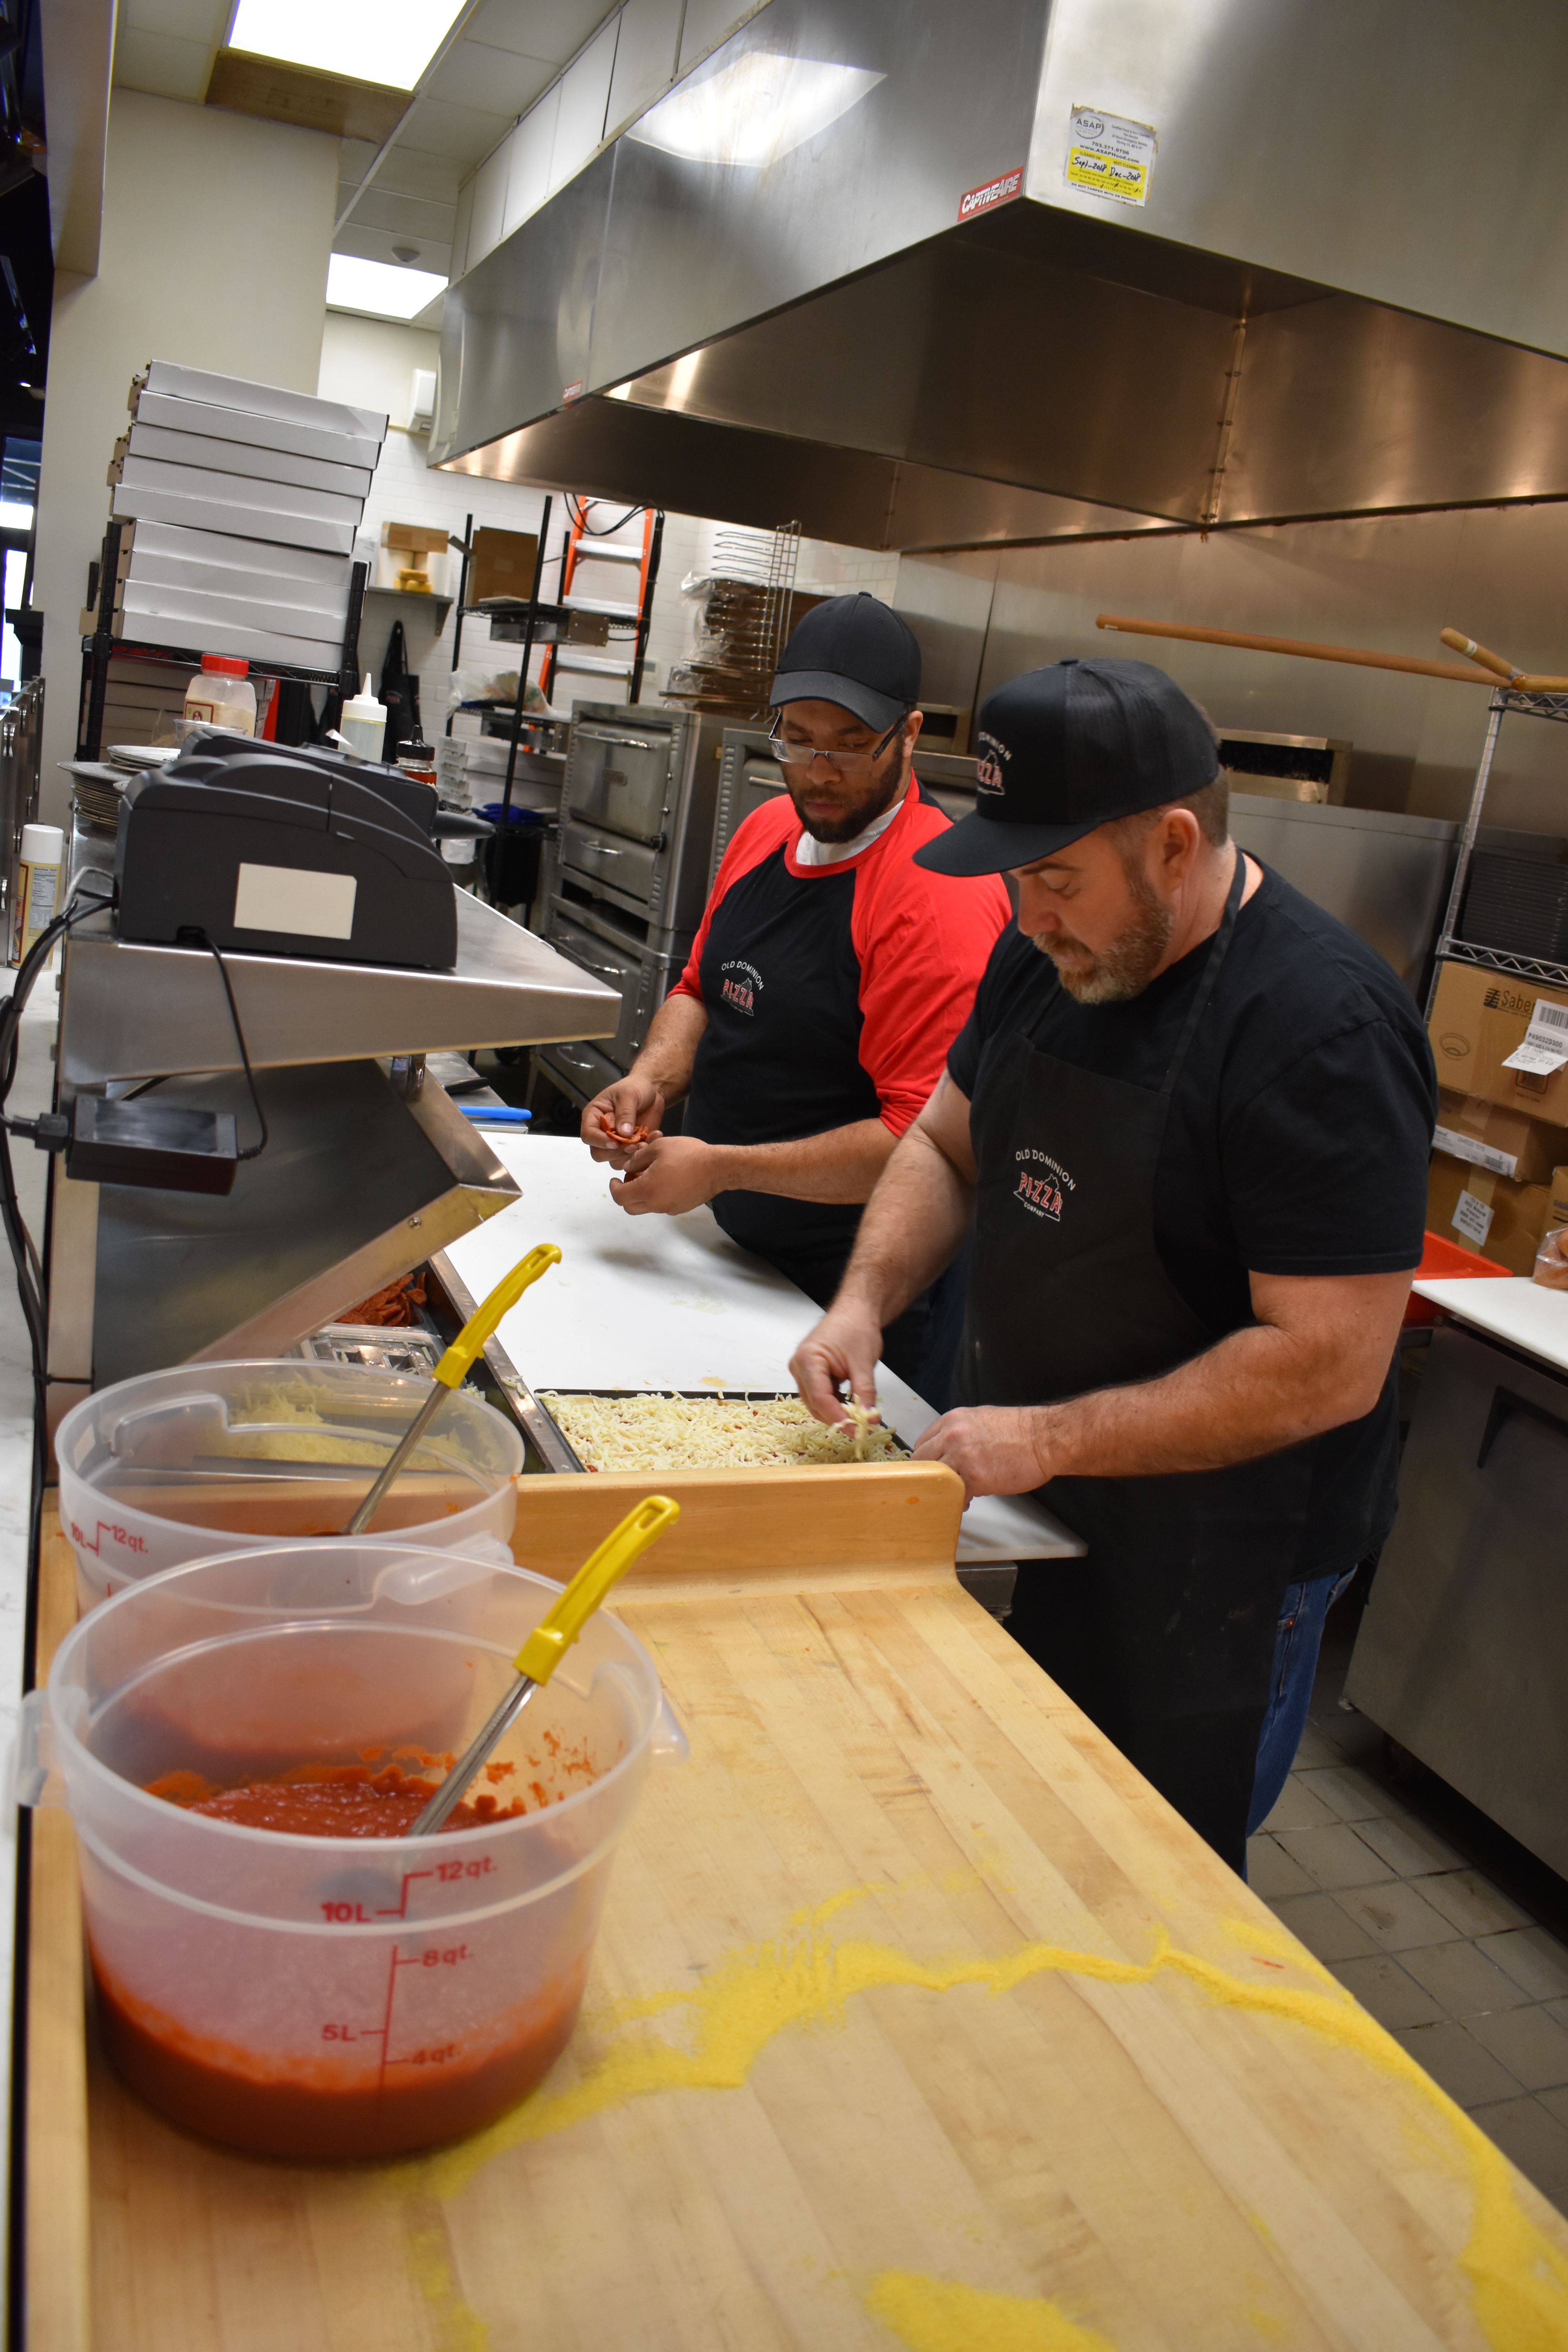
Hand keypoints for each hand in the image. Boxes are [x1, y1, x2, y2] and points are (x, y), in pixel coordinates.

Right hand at [583, 1075, 664, 1167]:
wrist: (652, 1091)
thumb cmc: (634, 1088)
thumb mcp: (628, 1095)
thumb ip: (625, 1113)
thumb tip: (623, 1133)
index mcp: (594, 1117)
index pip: (588, 1135)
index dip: (599, 1141)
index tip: (614, 1142)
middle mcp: (602, 1132)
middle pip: (599, 1153)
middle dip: (616, 1153)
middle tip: (632, 1145)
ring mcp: (617, 1142)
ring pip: (616, 1160)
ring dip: (630, 1156)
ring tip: (644, 1143)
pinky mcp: (632, 1146)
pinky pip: (634, 1158)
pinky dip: (645, 1152)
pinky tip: (653, 1137)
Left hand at [609, 1134, 723, 1215]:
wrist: (718, 1167)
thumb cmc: (688, 1154)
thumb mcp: (658, 1147)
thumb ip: (638, 1158)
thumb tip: (627, 1166)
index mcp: (647, 1189)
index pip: (619, 1197)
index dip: (614, 1187)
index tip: (616, 1178)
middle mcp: (657, 1204)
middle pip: (630, 1207)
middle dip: (626, 1193)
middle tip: (632, 1177)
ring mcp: (670, 1208)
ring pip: (646, 1206)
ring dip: (642, 1193)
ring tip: (652, 1173)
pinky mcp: (681, 1208)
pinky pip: (661, 1205)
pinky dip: (657, 1195)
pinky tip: (667, 1179)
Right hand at [790, 1299, 882, 1427]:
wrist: (856, 1311)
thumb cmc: (857, 1328)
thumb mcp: (863, 1363)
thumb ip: (865, 1394)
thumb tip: (869, 1419)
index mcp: (808, 1359)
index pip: (819, 1397)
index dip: (837, 1417)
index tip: (855, 1430)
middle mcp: (799, 1366)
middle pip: (815, 1403)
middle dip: (837, 1418)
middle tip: (859, 1429)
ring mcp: (802, 1371)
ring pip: (816, 1403)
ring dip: (835, 1413)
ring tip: (857, 1418)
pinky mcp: (810, 1374)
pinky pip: (819, 1396)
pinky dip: (834, 1404)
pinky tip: (849, 1405)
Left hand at [911, 1406, 1050, 1500]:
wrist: (1044, 1439)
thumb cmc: (1021, 1431)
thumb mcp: (982, 1420)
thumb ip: (961, 1433)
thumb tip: (953, 1451)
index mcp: (953, 1420)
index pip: (923, 1442)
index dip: (925, 1459)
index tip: (928, 1469)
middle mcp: (952, 1436)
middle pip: (921, 1461)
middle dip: (926, 1476)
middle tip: (934, 1485)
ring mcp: (961, 1457)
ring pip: (934, 1479)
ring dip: (941, 1489)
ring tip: (951, 1494)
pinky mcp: (973, 1477)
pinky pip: (955, 1494)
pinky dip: (959, 1500)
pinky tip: (966, 1501)